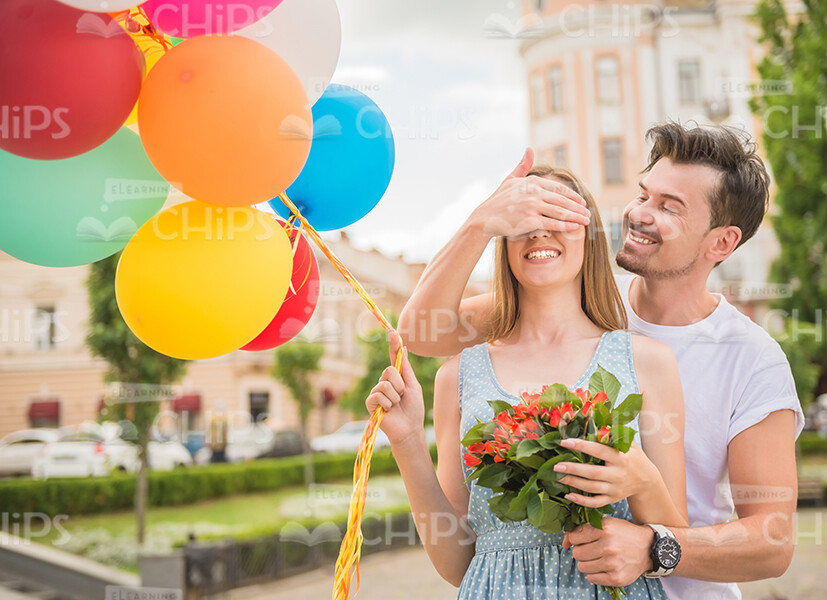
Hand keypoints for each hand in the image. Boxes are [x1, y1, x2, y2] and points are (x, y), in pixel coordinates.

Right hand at [365, 331, 425, 446]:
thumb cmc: (413, 409)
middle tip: (403, 396)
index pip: (393, 357)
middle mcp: (384, 382)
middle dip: (400, 384)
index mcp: (396, 377)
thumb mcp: (413, 385)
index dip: (393, 344)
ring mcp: (376, 392)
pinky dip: (388, 403)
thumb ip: (405, 368)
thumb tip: (404, 348)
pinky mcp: (370, 403)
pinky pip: (378, 394)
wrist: (410, 429)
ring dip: (395, 396)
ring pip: (385, 384)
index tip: (392, 330)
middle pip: (389, 370)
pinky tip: (389, 411)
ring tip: (396, 405)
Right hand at [466, 148, 590, 238]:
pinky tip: (575, 227)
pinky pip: (553, 223)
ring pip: (560, 212)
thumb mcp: (510, 179)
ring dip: (576, 216)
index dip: (572, 195)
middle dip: (578, 207)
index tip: (582, 201)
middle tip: (588, 213)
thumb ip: (523, 166)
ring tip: (586, 221)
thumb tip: (529, 149)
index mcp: (531, 182)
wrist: (484, 219)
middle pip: (562, 200)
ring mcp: (531, 206)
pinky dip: (567, 225)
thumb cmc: (497, 201)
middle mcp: (533, 192)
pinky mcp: (530, 220)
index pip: (558, 188)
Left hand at [553, 439, 658, 506]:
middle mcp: (618, 475)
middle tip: (556, 465)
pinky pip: (595, 502)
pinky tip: (568, 495)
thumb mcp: (629, 444)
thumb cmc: (634, 458)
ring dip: (573, 483)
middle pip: (592, 473)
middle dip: (573, 469)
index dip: (581, 446)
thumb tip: (594, 423)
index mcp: (621, 458)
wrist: (648, 481)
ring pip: (591, 488)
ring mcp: (615, 489)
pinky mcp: (613, 499)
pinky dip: (581, 501)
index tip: (565, 442)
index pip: (599, 451)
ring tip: (557, 477)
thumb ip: (613, 435)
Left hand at [563, 518, 654, 586]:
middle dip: (582, 551)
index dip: (576, 539)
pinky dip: (595, 573)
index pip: (574, 537)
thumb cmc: (623, 534)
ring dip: (587, 563)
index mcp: (604, 529)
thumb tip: (564, 543)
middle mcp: (608, 546)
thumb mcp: (606, 523)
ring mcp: (612, 563)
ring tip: (598, 558)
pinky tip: (603, 567)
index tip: (584, 540)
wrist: (648, 548)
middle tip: (593, 549)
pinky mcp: (615, 578)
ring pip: (582, 566)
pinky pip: (591, 578)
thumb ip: (582, 530)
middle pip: (577, 553)